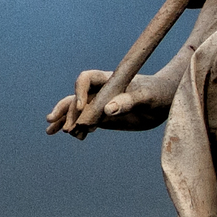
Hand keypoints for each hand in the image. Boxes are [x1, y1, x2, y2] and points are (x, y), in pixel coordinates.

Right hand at [48, 68, 165, 136]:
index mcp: (110, 80)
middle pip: (76, 97)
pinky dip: (79, 129)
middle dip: (66, 111)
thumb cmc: (159, 93)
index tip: (82, 107)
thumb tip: (108, 110)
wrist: (165, 101)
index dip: (80, 91)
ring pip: (77, 110)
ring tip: (51, 131)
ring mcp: (101, 104)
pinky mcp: (104, 117)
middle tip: (60, 126)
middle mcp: (102, 91)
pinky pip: (87, 122)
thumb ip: (128, 102)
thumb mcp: (147, 97)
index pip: (86, 79)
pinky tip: (78, 137)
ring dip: (65, 120)